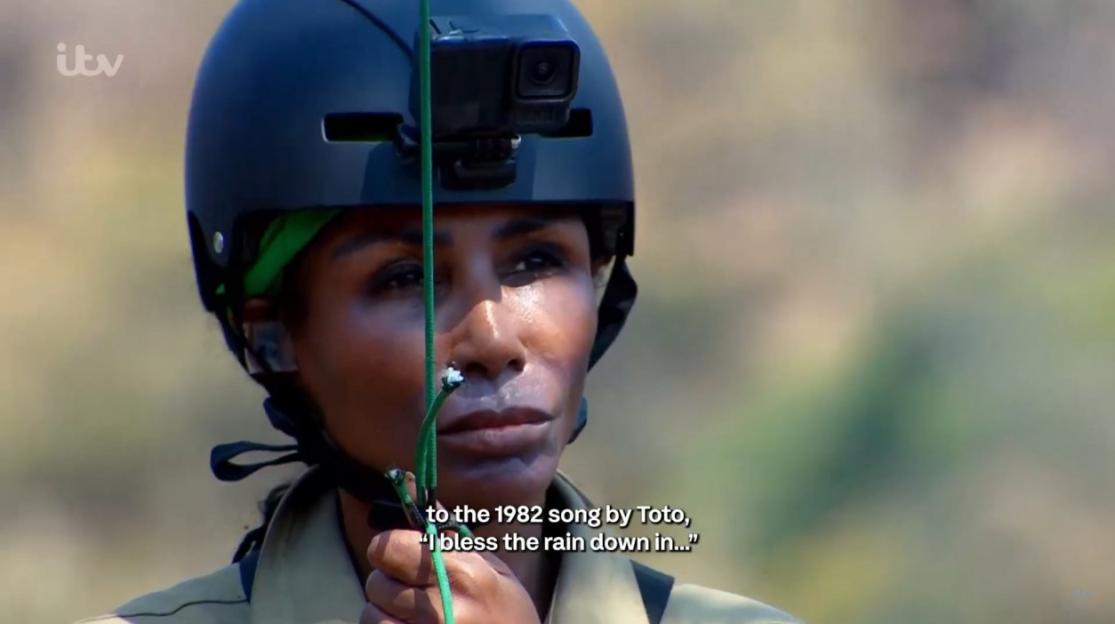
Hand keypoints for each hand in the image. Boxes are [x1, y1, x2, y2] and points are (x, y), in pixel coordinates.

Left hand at [360, 528, 541, 623]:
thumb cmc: (505, 608)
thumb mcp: (489, 564)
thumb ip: (445, 529)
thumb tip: (408, 481)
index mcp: (463, 573)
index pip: (390, 547)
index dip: (390, 547)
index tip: (401, 553)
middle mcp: (442, 608)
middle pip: (376, 581)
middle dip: (390, 580)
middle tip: (413, 587)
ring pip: (371, 614)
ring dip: (386, 611)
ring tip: (412, 613)